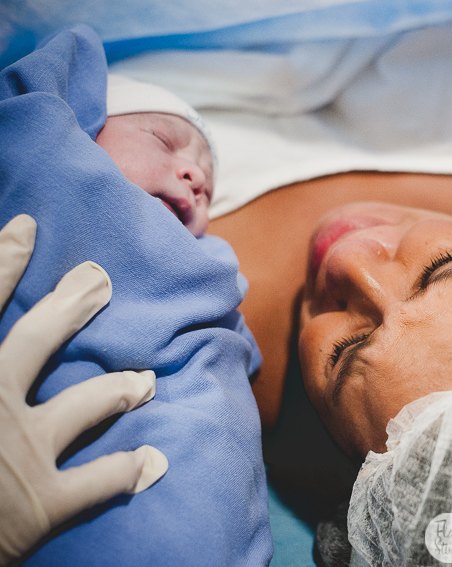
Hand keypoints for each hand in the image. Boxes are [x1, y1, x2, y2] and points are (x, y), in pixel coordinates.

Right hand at [0, 215, 167, 564]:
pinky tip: (156, 463)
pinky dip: (129, 471)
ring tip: (146, 380)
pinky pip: (101, 480)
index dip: (0, 264)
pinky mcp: (42, 504)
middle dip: (71, 307)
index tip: (25, 227)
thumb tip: (2, 348)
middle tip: (100, 282)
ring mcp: (19, 452)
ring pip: (87, 402)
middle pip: (37, 341)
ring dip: (120, 386)